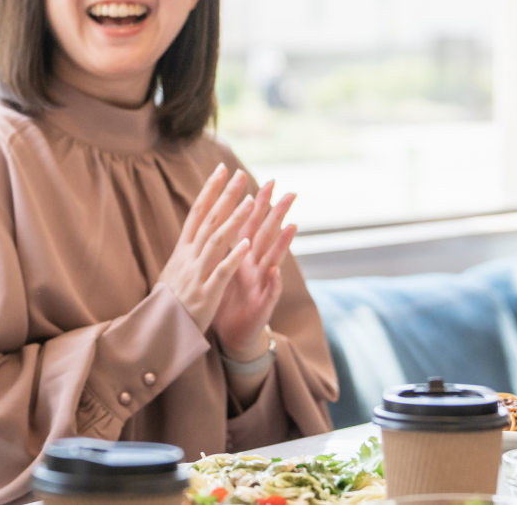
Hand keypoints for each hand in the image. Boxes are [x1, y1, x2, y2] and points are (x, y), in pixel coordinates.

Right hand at [157, 165, 256, 331]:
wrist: (158, 330)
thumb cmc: (168, 301)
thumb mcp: (173, 270)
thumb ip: (185, 251)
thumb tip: (192, 232)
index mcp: (182, 250)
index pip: (197, 213)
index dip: (210, 190)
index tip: (221, 170)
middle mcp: (188, 257)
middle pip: (208, 220)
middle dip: (225, 196)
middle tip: (240, 174)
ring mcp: (196, 274)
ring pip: (216, 241)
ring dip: (233, 220)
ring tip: (251, 202)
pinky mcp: (205, 293)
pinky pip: (220, 271)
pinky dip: (233, 256)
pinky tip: (246, 243)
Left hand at [212, 180, 296, 358]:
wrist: (232, 334)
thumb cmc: (227, 299)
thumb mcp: (223, 269)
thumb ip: (227, 246)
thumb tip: (225, 218)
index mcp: (241, 256)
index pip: (247, 224)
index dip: (253, 204)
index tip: (259, 181)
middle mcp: (254, 266)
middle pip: (265, 235)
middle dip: (275, 214)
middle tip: (288, 192)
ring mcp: (261, 285)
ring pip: (273, 259)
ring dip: (283, 243)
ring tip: (293, 224)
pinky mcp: (262, 306)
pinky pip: (269, 294)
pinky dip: (273, 284)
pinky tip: (277, 272)